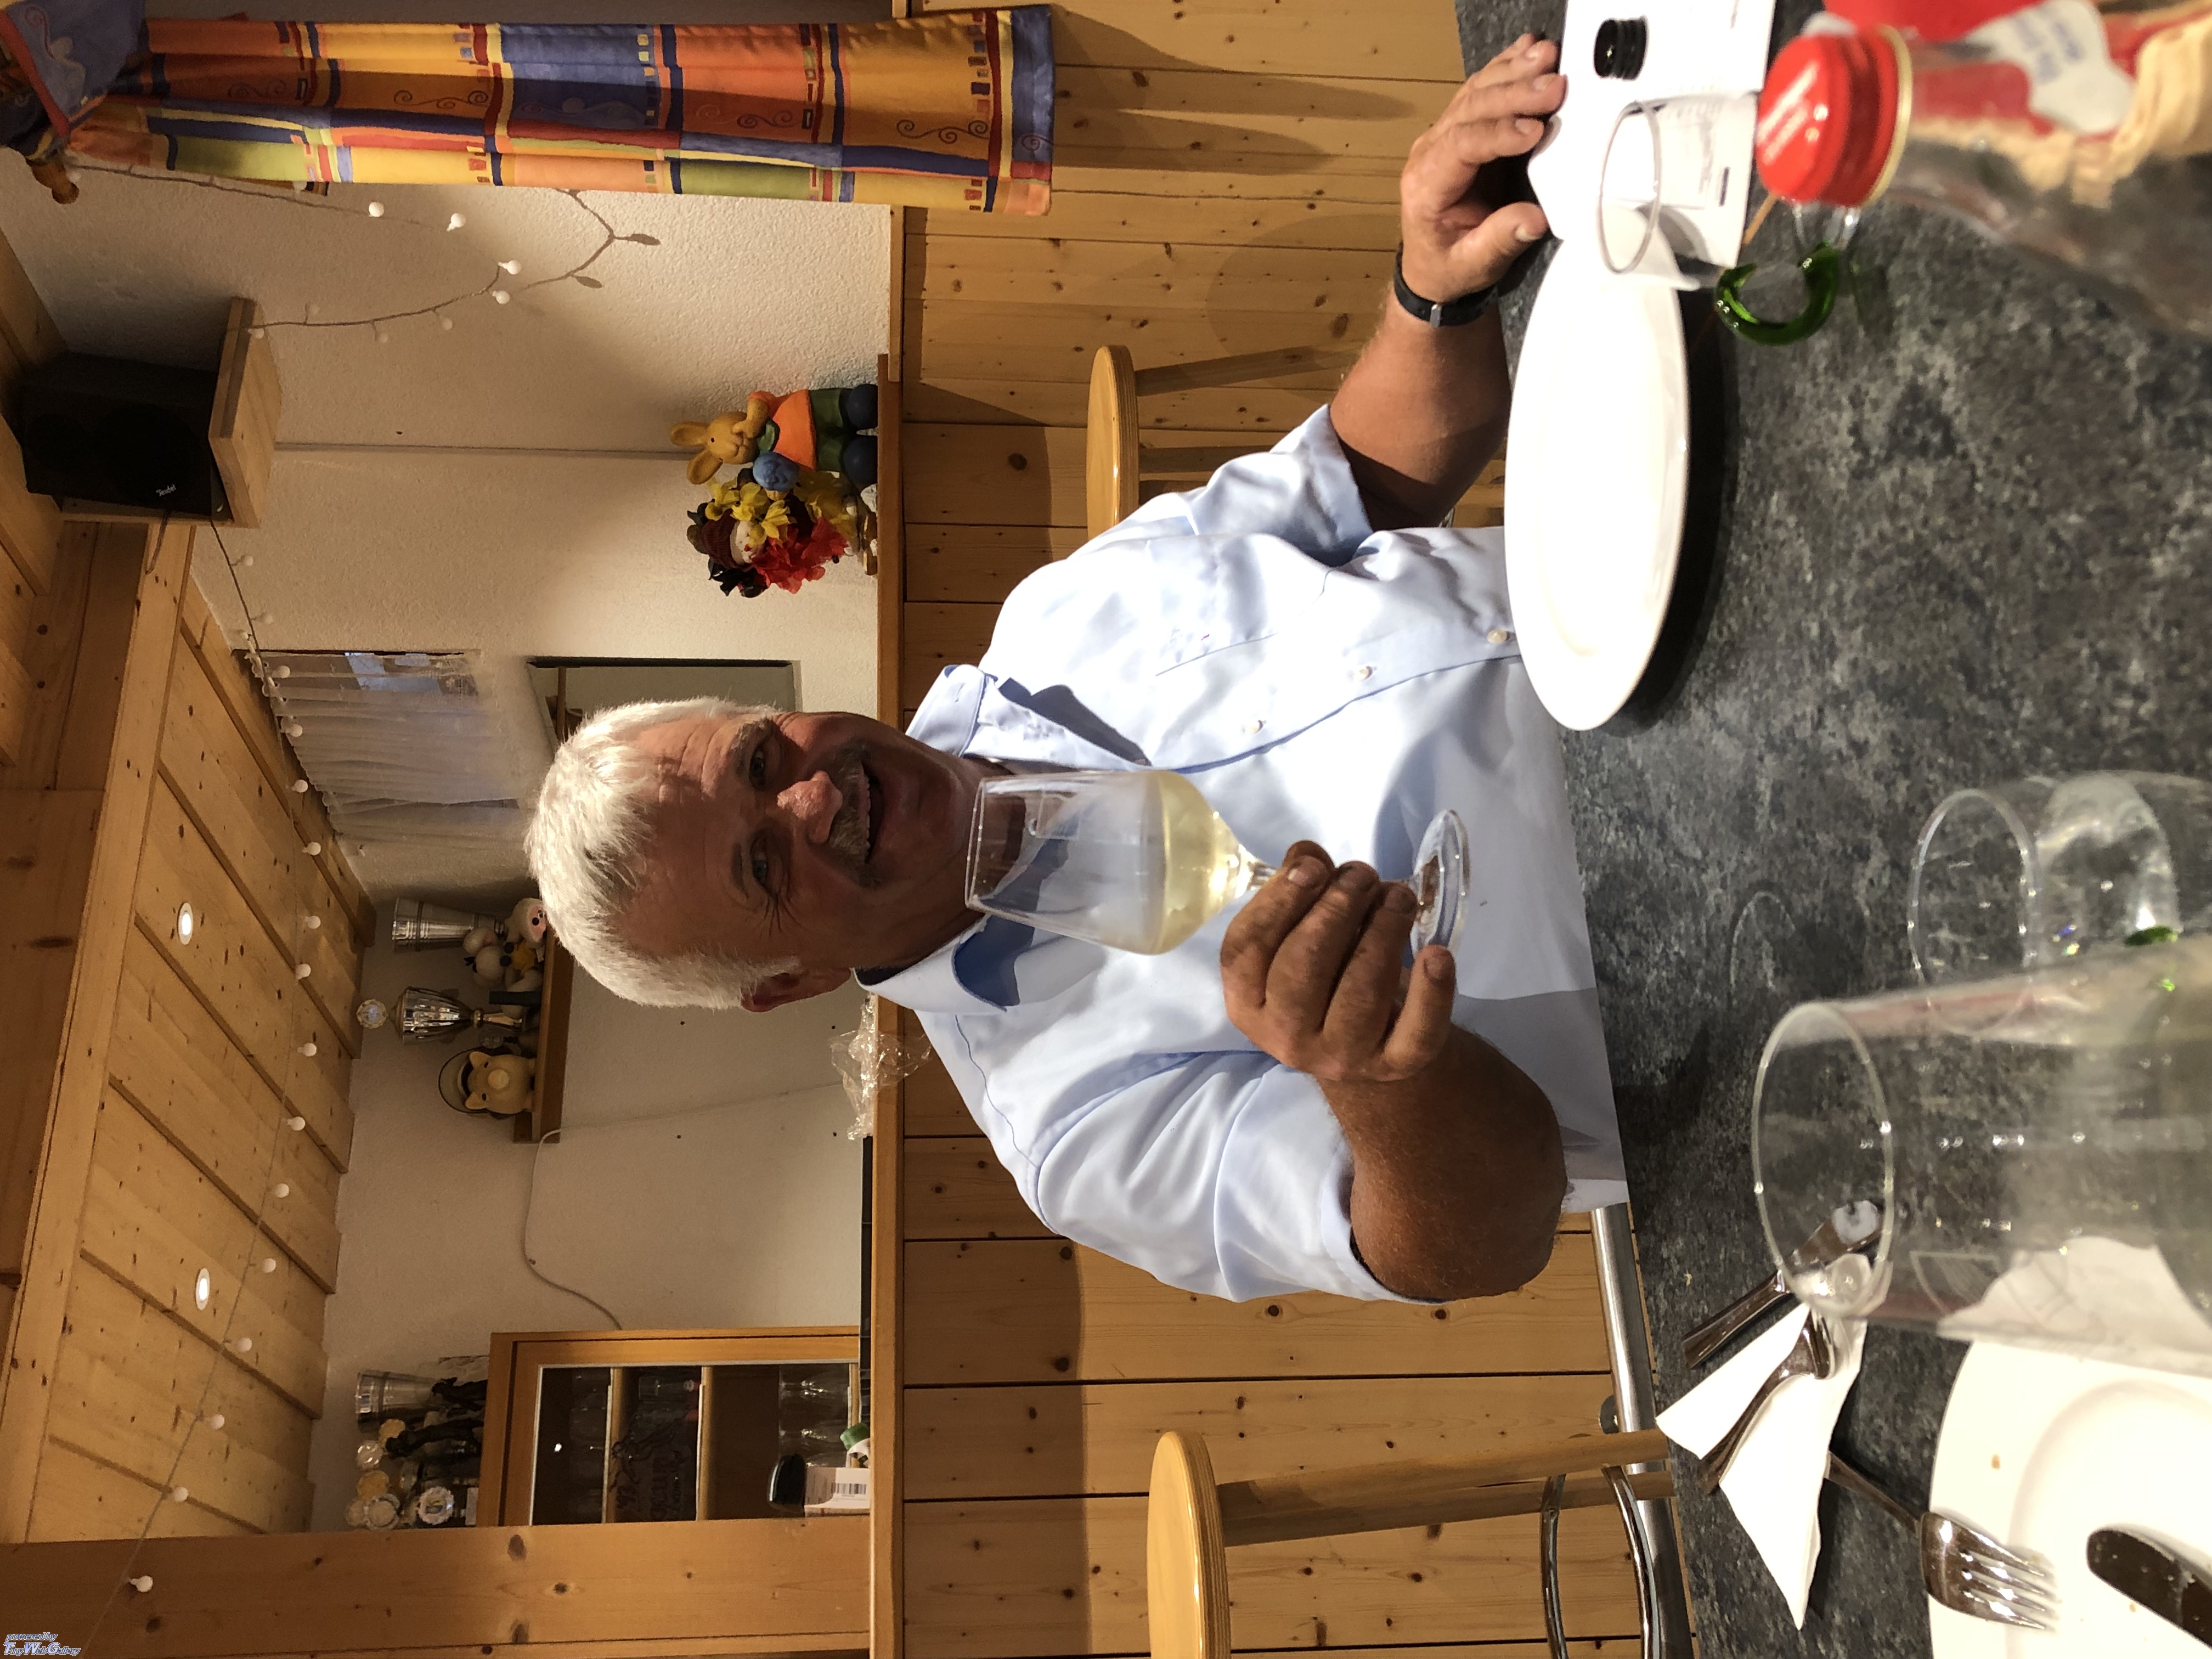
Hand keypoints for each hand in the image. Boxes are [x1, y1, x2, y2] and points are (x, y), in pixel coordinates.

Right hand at [1220, 842, 1457, 1084]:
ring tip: (1399, 896)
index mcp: (1248, 1001)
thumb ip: (1296, 890)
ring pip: (1360, 993)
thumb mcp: (1299, 935)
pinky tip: (1437, 954)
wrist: (1366, 1044)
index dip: (1279, 901)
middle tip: (1362, 875)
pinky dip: (1431, 993)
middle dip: (1335, 910)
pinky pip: (1415, 1034)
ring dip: (1383, 932)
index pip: (1248, 948)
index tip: (1314, 865)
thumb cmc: (1324, 975)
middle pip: (1301, 968)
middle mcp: (1285, 1036)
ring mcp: (1340, 1057)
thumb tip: (1306, 855)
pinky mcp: (1393, 1067)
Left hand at [1399, 35, 1564, 302]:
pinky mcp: (1461, 128)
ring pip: (1476, 92)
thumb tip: (1533, 220)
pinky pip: (1481, 89)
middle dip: (1514, 94)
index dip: (1498, 134)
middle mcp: (1429, 153)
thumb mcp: (1473, 264)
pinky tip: (1528, 50)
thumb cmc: (1449, 265)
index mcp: (1426, 185)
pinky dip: (1506, 68)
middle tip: (1555, 85)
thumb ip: (1500, 241)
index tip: (1535, 130)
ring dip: (1513, 72)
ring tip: (1548, 57)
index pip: (1460, 146)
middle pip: (1470, 110)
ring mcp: (1443, 136)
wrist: (1432, 264)